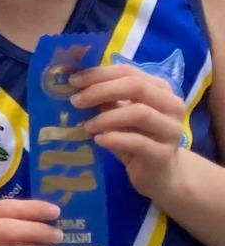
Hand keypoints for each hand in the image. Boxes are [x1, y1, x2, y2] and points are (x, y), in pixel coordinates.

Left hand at [69, 63, 185, 198]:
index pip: (129, 71)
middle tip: (76, 101)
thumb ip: (106, 99)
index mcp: (160, 89)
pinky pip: (138, 141)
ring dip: (106, 117)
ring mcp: (171, 129)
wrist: (160, 174)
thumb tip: (76, 85)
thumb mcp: (120, 114)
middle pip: (136, 86)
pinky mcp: (164, 153)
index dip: (99, 74)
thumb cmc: (137, 138)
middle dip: (100, 91)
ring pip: (139, 112)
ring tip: (86, 125)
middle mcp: (171, 105)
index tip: (73, 80)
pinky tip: (98, 140)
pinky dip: (114, 138)